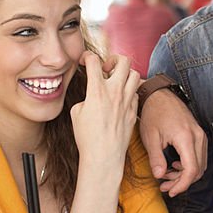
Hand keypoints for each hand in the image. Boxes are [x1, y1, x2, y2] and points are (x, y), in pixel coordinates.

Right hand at [71, 52, 140, 167]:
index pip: (94, 61)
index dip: (87, 56)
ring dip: (125, 74)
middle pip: (123, 61)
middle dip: (113, 59)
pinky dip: (129, 91)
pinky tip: (121, 98)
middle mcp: (115, 92)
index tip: (85, 60)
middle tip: (106, 68)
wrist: (103, 156)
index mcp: (97, 90)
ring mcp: (127, 101)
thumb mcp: (76, 113)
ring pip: (135, 74)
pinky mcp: (133, 111)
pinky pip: (136, 93)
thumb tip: (91, 96)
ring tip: (116, 81)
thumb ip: (86, 97)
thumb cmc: (87, 138)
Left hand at [138, 87, 206, 196]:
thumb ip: (156, 159)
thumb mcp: (151, 138)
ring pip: (200, 164)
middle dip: (182, 182)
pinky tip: (174, 165)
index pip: (191, 170)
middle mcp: (197, 137)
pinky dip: (188, 165)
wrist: (159, 95)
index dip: (182, 185)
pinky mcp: (198, 134)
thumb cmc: (154, 112)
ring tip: (167, 176)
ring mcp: (200, 135)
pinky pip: (199, 156)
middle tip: (166, 186)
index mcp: (186, 138)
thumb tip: (159, 176)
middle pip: (198, 170)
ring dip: (185, 174)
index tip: (171, 191)